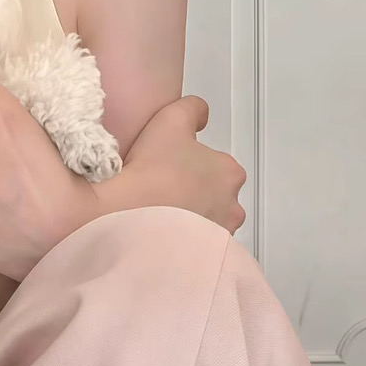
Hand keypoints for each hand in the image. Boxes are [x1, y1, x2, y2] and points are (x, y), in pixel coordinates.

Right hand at [119, 96, 246, 233]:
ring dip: (188, 216)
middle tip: (160, 186)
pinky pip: (195, 244)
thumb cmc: (154, 167)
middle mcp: (234, 206)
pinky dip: (182, 238)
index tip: (166, 164)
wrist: (131, 215)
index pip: (215, 163)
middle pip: (213, 193)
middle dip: (193, 191)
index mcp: (230, 172)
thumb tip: (201, 114)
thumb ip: (193, 108)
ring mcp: (221, 236)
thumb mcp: (171, 119)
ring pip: (205, 220)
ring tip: (157, 210)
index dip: (189, 161)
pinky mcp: (203, 257)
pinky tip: (159, 230)